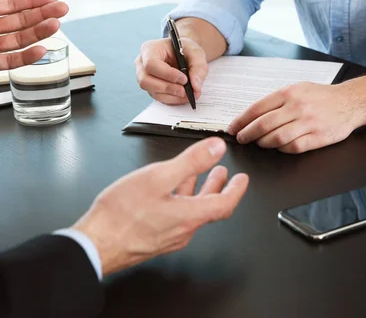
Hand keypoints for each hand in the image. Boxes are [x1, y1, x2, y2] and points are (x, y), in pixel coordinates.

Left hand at [0, 0, 68, 69]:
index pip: (10, 6)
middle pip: (20, 21)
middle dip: (44, 14)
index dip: (31, 1)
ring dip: (40, 33)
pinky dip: (26, 57)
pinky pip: (10, 62)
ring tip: (56, 25)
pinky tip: (41, 51)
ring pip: (19, 40)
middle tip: (62, 9)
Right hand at [72, 137, 248, 275]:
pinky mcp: (154, 239)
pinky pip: (176, 217)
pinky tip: (170, 192)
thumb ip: (191, 161)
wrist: (94, 246)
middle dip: (219, 188)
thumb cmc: (121, 215)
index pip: (225, 204)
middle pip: (209, 208)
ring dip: (198, 192)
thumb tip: (217, 148)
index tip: (242, 180)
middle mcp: (183, 230)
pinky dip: (181, 200)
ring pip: (192, 212)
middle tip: (225, 176)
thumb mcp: (159, 177)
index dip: (236, 190)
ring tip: (199, 178)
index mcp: (190, 215)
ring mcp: (168, 237)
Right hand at [136, 36, 207, 104]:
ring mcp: (145, 77)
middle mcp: (142, 64)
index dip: (167, 74)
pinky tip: (184, 97)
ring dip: (171, 96)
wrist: (184, 54)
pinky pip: (159, 97)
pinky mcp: (152, 88)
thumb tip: (195, 86)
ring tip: (188, 94)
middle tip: (185, 90)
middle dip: (168, 88)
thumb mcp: (196, 53)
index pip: (151, 64)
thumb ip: (198, 67)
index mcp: (150, 49)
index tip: (184, 79)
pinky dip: (173, 99)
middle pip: (146, 81)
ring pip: (152, 91)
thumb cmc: (186, 50)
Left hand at [228, 82, 361, 153]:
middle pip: (263, 125)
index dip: (242, 120)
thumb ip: (278, 100)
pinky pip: (293, 147)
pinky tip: (278, 147)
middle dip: (248, 134)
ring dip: (263, 143)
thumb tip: (253, 114)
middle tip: (242, 139)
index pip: (257, 108)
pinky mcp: (317, 137)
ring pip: (276, 138)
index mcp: (289, 93)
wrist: (351, 102)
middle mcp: (297, 107)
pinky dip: (282, 149)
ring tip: (258, 143)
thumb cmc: (322, 96)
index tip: (234, 128)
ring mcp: (308, 123)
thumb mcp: (299, 88)